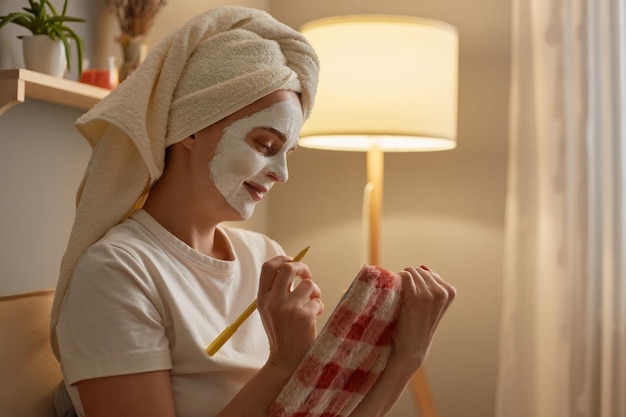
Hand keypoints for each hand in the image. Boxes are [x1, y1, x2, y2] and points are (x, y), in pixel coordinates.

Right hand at [256, 256, 323, 373]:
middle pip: (288, 268)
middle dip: (302, 267)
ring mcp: (288, 308)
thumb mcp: (270, 311)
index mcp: (262, 298)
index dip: (281, 259)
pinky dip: (319, 307)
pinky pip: (317, 301)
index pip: (268, 267)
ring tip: (313, 302)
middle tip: (307, 275)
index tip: (291, 260)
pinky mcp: (304, 315)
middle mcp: (273, 301)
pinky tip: (314, 317)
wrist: (286, 360)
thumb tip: (291, 266)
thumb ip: (276, 291)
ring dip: (314, 291)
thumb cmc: (281, 333)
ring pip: (308, 284)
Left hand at [392, 265, 455, 370]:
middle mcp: (443, 291)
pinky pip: (404, 277)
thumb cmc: (418, 325)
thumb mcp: (431, 304)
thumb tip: (424, 267)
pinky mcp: (416, 297)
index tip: (414, 298)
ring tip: (402, 299)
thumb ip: (431, 285)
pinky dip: (397, 282)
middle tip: (405, 299)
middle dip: (409, 280)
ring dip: (402, 281)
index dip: (417, 282)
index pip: (428, 272)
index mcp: (450, 291)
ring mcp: (430, 294)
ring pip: (411, 272)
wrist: (412, 347)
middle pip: (418, 270)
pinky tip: (397, 296)